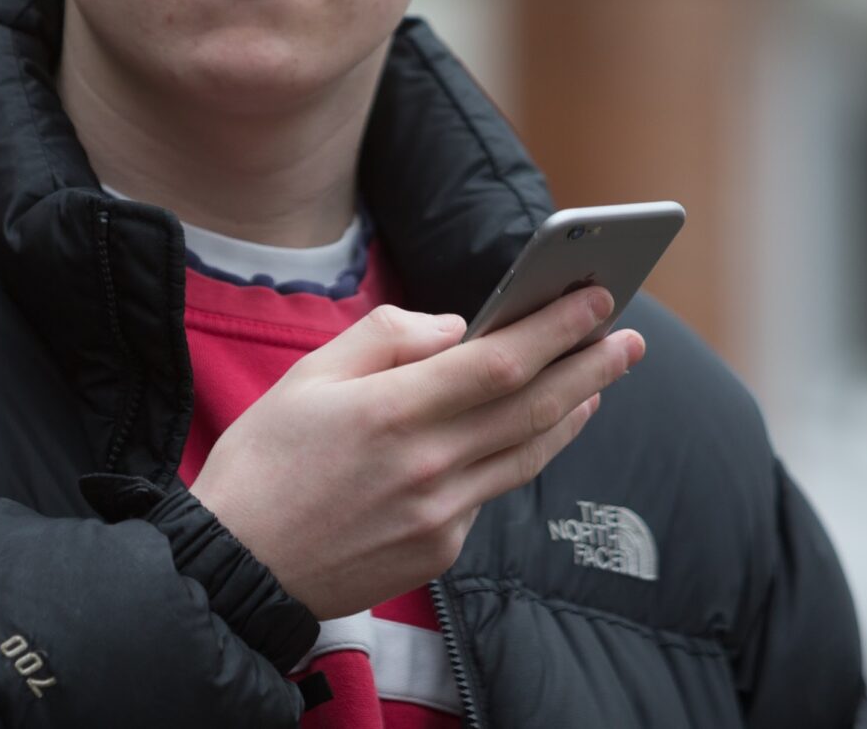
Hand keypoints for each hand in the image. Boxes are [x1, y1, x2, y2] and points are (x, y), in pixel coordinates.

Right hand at [189, 287, 642, 620]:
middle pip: (531, 407)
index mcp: (392, 412)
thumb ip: (386, 338)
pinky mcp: (438, 551)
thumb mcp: (307, 376)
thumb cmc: (265, 463)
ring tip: (599, 383)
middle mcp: (428, 467)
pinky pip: (488, 493)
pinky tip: (530, 435)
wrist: (238, 567)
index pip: (499, 361)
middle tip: (629, 339)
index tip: (595, 297)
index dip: (555, 327)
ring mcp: (439, 516)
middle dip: (589, 367)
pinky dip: (516, 456)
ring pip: (525, 454)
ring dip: (571, 414)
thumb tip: (456, 326)